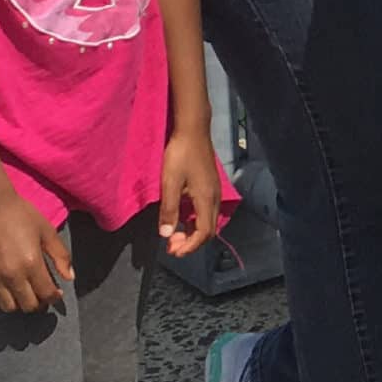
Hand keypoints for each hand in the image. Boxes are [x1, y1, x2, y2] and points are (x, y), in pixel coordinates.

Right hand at [0, 190, 72, 312]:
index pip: (46, 294)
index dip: (54, 297)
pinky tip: (6, 289)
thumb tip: (70, 277)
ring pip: (9, 307)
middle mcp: (12, 275)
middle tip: (41, 293)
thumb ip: (60, 256)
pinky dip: (0, 300)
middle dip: (39, 303)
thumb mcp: (46, 231)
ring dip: (19, 303)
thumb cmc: (21, 215)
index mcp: (31, 263)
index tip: (56, 294)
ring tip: (24, 292)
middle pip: (28, 306)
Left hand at [159, 128, 220, 259]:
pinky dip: (196, 220)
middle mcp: (215, 197)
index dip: (190, 246)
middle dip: (191, 242)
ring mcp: (215, 190)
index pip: (204, 232)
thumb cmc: (180, 154)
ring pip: (209, 220)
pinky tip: (183, 216)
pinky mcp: (211, 184)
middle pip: (209, 229)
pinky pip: (207, 210)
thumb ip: (169, 210)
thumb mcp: (170, 182)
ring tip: (176, 234)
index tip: (173, 251)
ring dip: (193, 231)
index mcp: (206, 199)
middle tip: (171, 245)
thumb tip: (166, 235)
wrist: (193, 129)